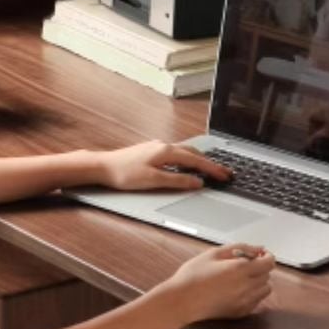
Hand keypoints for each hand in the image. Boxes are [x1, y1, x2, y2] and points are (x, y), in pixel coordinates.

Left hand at [93, 141, 233, 193]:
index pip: (197, 160)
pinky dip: (187, 159)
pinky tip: (187, 165)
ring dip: (199, 160)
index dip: (213, 169)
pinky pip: (176, 153)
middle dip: (210, 163)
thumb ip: (177, 181)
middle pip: (194, 153)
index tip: (225, 175)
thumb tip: (196, 182)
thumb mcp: (153, 181)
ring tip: (210, 169)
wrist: (103, 166)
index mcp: (167, 151)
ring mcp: (157, 146)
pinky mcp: (151, 151)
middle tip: (223, 173)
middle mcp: (164, 145)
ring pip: (185, 152)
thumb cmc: (124, 174)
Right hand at [163, 242, 274, 323]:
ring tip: (242, 278)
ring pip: (265, 289)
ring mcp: (244, 301)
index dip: (267, 256)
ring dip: (259, 282)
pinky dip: (252, 294)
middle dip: (260, 267)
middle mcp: (246, 286)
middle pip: (267, 275)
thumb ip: (240, 248)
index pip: (269, 262)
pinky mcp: (239, 312)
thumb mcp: (214, 253)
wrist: (181, 301)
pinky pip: (256, 302)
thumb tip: (258, 249)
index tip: (261, 254)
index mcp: (240, 269)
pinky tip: (237, 290)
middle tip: (245, 264)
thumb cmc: (192, 276)